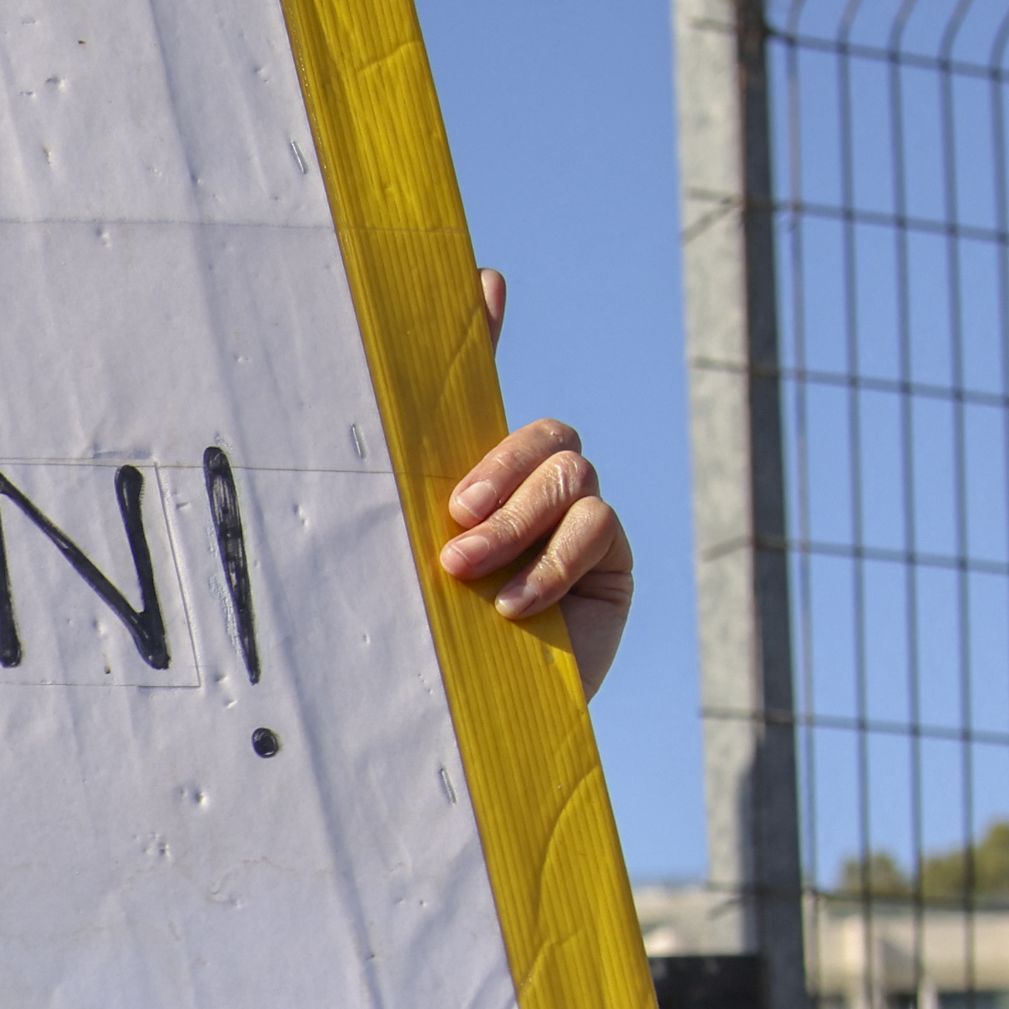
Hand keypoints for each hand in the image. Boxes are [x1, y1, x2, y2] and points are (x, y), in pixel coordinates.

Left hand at [439, 265, 630, 700]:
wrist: (464, 726)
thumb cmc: (422, 639)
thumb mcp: (399, 554)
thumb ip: (407, 481)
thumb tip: (402, 391)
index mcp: (470, 476)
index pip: (480, 390)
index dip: (486, 330)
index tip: (483, 282)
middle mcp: (527, 487)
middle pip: (541, 432)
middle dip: (499, 471)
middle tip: (452, 523)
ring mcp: (576, 519)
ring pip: (570, 472)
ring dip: (517, 522)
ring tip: (467, 574)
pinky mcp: (609, 559)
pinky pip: (597, 525)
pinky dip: (553, 562)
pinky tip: (515, 607)